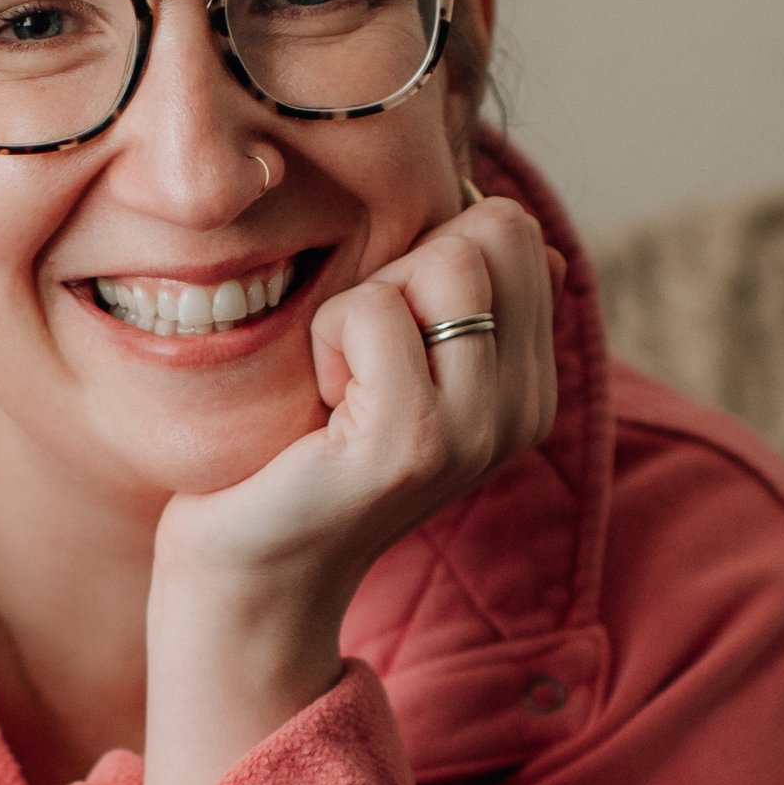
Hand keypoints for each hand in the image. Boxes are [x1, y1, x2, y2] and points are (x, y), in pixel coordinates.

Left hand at [139, 197, 564, 784]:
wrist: (255, 571)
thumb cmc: (303, 450)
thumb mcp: (391, 359)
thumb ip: (451, 295)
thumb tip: (500, 214)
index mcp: (528, 388)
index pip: (516, 234)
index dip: (428, 252)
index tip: (383, 337)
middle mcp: (522, 412)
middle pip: (498, 233)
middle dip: (406, 266)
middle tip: (359, 355)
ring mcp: (477, 430)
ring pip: (448, 261)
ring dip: (364, 303)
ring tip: (340, 380)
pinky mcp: (412, 443)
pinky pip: (373, 312)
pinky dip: (328, 336)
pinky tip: (320, 403)